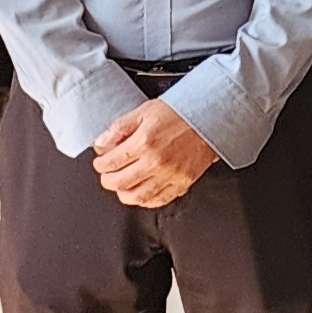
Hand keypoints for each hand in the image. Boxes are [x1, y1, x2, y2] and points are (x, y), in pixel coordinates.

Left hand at [91, 99, 220, 208]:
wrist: (211, 117)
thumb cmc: (181, 112)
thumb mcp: (145, 111)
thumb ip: (120, 127)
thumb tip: (101, 142)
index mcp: (144, 142)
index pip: (110, 162)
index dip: (100, 164)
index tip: (101, 162)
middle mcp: (156, 161)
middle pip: (119, 182)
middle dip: (107, 179)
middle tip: (107, 174)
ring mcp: (170, 174)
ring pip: (137, 197)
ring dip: (123, 193)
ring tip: (122, 186)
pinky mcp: (183, 182)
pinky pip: (159, 200)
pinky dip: (146, 201)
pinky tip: (141, 192)